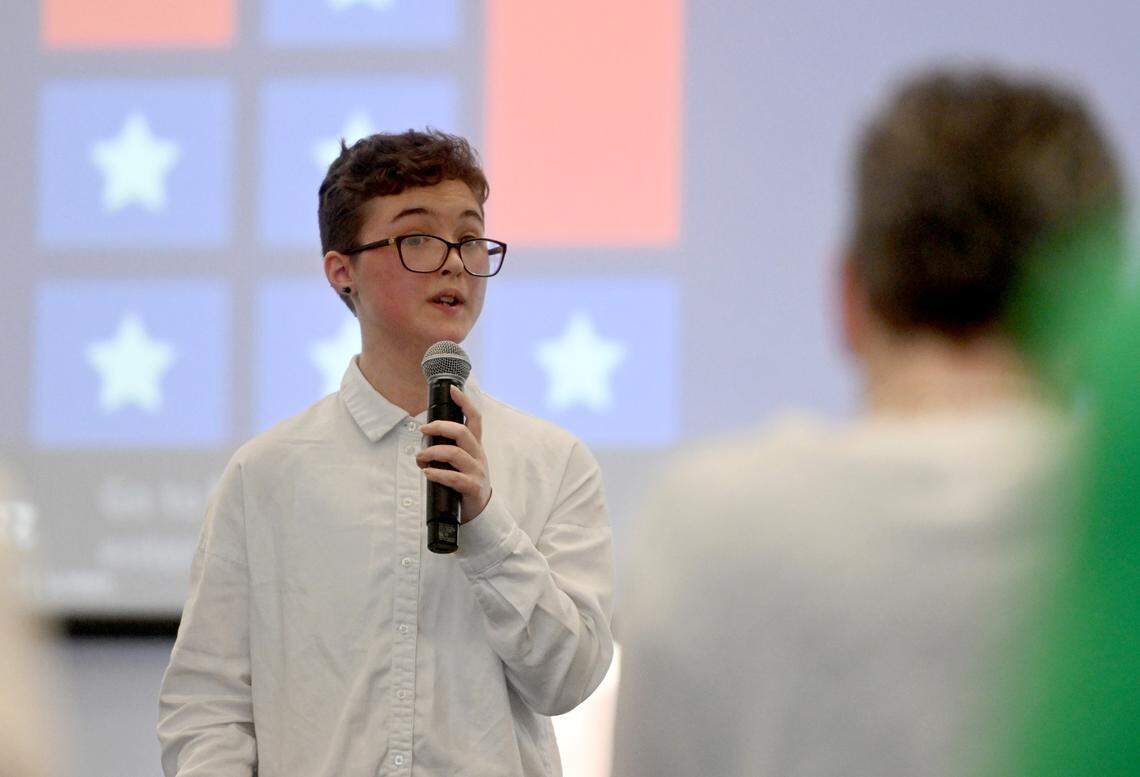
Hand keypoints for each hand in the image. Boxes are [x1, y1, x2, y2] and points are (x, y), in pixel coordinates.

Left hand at [416, 385, 491, 522]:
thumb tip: (425, 436)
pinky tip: (427, 473)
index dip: (464, 402)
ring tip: (420, 458)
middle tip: (423, 430)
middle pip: (462, 432)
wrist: (480, 511)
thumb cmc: (466, 482)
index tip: (452, 389)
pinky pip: (454, 477)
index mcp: (475, 446)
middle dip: (439, 427)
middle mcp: (478, 455)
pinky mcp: (473, 487)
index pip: (474, 418)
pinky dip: (437, 473)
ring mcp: (477, 471)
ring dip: (432, 453)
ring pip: (455, 453)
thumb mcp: (461, 461)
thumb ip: (449, 447)